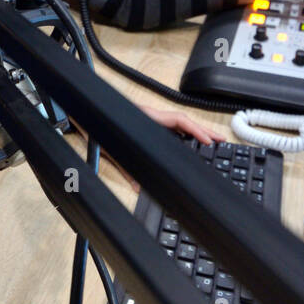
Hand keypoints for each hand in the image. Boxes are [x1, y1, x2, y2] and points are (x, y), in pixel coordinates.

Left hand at [104, 106, 224, 191]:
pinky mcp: (144, 121)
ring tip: (211, 142)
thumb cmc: (97, 128)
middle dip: (203, 131)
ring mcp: (148, 118)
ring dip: (194, 131)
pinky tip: (189, 142)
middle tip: (221, 140)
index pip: (179, 121)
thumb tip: (139, 190)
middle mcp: (150, 116)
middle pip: (183, 121)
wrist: (82, 113)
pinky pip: (168, 126)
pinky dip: (182, 133)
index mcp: (147, 119)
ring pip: (177, 123)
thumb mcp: (112, 151)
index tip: (209, 141)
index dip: (197, 131)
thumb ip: (126, 171)